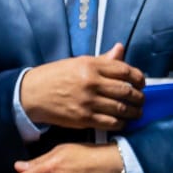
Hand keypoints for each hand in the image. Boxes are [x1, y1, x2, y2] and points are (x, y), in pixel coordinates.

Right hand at [19, 42, 145, 130]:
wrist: (30, 94)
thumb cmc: (55, 76)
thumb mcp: (78, 62)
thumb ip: (103, 59)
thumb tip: (120, 49)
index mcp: (91, 65)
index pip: (125, 71)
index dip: (139, 78)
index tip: (142, 83)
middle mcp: (91, 83)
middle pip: (126, 90)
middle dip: (139, 97)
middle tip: (142, 99)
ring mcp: (87, 102)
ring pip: (121, 108)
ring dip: (134, 111)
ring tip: (137, 112)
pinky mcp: (83, 118)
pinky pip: (110, 122)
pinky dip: (121, 123)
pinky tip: (123, 121)